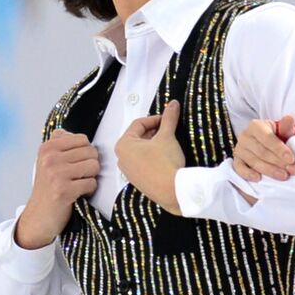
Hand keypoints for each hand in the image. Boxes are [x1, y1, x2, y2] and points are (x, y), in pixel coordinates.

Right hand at [14, 131, 99, 248]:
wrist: (38, 216)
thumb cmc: (48, 187)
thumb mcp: (47, 162)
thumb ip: (58, 144)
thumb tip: (66, 131)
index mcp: (47, 148)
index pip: (83, 139)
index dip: (85, 152)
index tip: (74, 163)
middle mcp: (49, 159)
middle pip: (91, 152)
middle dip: (90, 165)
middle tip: (77, 176)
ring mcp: (56, 174)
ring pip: (94, 166)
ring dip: (90, 177)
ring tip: (77, 183)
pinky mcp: (63, 190)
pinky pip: (92, 183)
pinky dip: (89, 190)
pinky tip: (77, 193)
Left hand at [115, 100, 185, 214]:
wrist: (172, 190)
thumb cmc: (164, 163)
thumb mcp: (167, 136)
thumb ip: (169, 118)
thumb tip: (172, 105)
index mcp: (123, 145)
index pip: (138, 124)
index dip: (155, 118)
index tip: (168, 118)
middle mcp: (122, 158)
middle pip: (138, 137)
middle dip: (155, 131)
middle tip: (169, 130)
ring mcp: (128, 171)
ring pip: (141, 150)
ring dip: (154, 144)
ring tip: (169, 144)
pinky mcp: (138, 180)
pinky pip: (143, 163)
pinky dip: (153, 157)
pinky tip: (166, 158)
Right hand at [232, 114, 294, 182]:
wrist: (265, 143)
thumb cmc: (276, 136)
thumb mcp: (282, 130)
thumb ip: (286, 127)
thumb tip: (290, 119)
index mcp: (256, 125)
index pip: (268, 138)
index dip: (280, 149)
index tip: (292, 159)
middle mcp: (244, 136)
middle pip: (262, 152)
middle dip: (278, 162)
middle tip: (292, 170)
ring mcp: (238, 149)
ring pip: (253, 161)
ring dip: (269, 170)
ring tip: (284, 176)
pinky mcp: (236, 160)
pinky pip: (239, 168)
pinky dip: (248, 174)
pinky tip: (258, 179)